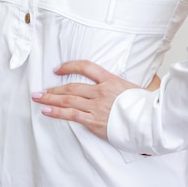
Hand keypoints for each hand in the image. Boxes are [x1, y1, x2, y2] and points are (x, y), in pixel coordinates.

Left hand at [31, 60, 159, 139]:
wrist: (149, 121)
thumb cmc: (146, 106)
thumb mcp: (138, 88)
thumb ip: (129, 84)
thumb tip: (138, 83)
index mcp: (110, 80)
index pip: (86, 67)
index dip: (70, 66)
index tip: (58, 69)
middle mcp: (101, 91)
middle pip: (72, 86)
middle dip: (54, 88)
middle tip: (41, 89)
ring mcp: (96, 106)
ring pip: (68, 99)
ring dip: (51, 98)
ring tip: (38, 98)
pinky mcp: (94, 120)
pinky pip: (71, 115)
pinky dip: (57, 112)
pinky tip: (47, 111)